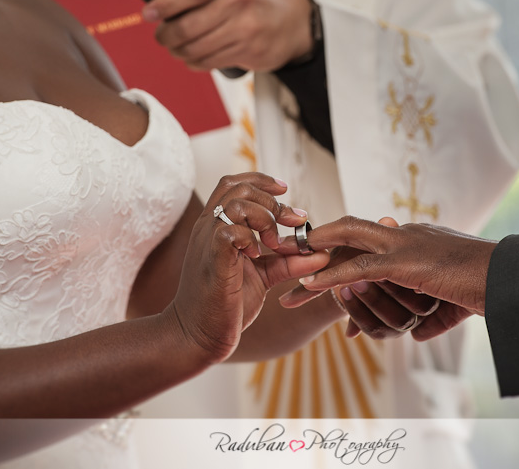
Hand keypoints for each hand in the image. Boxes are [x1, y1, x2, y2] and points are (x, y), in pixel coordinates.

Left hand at [143, 0, 314, 71]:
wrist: (296, 19)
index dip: (165, 5)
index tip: (148, 13)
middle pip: (188, 26)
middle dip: (166, 35)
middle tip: (161, 36)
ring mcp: (247, 27)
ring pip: (196, 48)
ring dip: (178, 51)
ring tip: (175, 47)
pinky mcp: (251, 51)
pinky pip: (210, 62)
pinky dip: (195, 62)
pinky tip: (194, 56)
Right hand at [168, 173, 328, 364]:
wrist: (196, 336)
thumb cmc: (225, 304)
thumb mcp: (263, 275)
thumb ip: (288, 261)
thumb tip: (321, 253)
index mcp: (217, 227)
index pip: (233, 184)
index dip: (261, 181)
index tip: (285, 191)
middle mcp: (208, 228)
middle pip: (238, 188)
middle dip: (272, 201)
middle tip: (293, 221)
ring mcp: (208, 243)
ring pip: (235, 205)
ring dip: (264, 218)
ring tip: (275, 243)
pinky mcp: (213, 261)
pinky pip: (231, 233)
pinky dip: (251, 239)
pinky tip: (258, 256)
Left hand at [279, 216, 496, 340]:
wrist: (510, 279)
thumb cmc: (487, 288)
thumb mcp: (453, 303)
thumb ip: (431, 315)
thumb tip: (415, 334)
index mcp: (413, 239)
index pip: (368, 239)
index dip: (339, 249)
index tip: (315, 260)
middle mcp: (404, 234)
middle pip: (349, 232)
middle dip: (315, 242)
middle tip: (286, 253)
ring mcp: (404, 244)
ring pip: (347, 246)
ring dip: (315, 263)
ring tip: (287, 276)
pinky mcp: (406, 261)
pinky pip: (360, 269)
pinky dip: (333, 277)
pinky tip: (311, 286)